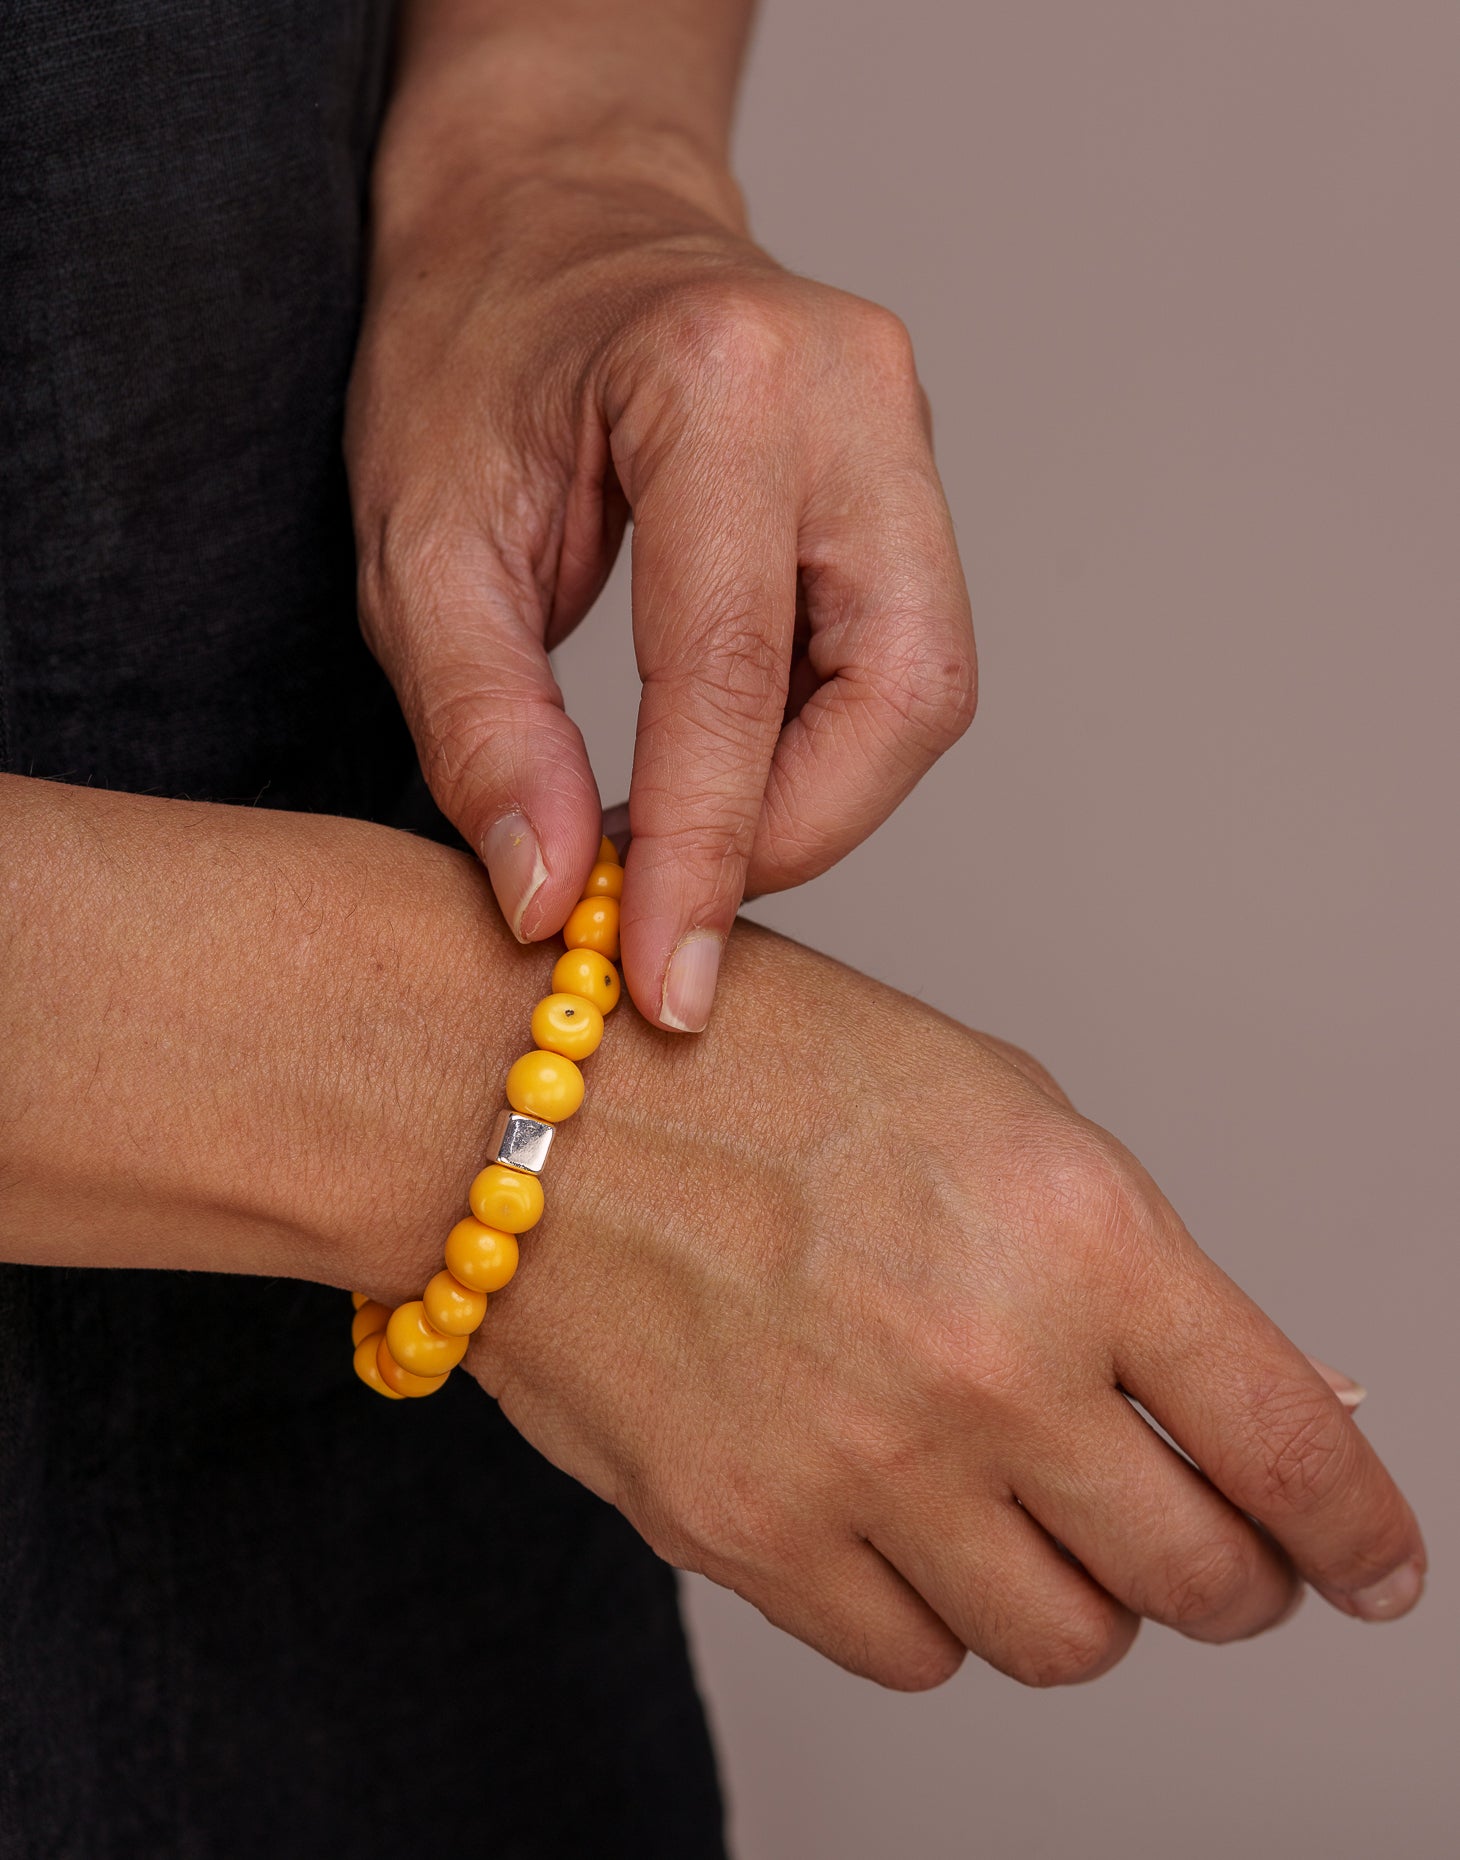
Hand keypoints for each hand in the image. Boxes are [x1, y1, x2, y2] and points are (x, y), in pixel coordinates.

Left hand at [345, 143, 975, 1032]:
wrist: (549, 219)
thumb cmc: (472, 359)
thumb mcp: (421, 547)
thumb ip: (482, 727)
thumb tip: (554, 897)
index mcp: (723, 379)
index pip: (738, 670)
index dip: (710, 853)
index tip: (671, 984)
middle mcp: (855, 395)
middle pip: (902, 693)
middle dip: (793, 833)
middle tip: (675, 904)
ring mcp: (904, 432)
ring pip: (927, 689)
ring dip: (816, 798)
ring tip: (689, 826)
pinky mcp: (911, 479)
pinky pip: (907, 659)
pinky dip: (824, 747)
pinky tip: (728, 763)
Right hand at [441, 927, 1424, 1689]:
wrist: (516, 1097)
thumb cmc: (751, 1064)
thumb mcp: (986, 1106)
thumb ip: (1124, 1263)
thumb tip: (1239, 1402)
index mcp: (1081, 1227)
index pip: (1289, 1443)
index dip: (1358, 1530)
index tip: (1372, 1567)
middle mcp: (992, 1365)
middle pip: (1199, 1578)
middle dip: (1234, 1579)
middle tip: (1212, 1554)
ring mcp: (869, 1469)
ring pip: (1063, 1640)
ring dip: (1079, 1594)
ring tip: (1034, 1519)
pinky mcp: (753, 1540)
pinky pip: (914, 1652)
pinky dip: (939, 1606)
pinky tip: (907, 1521)